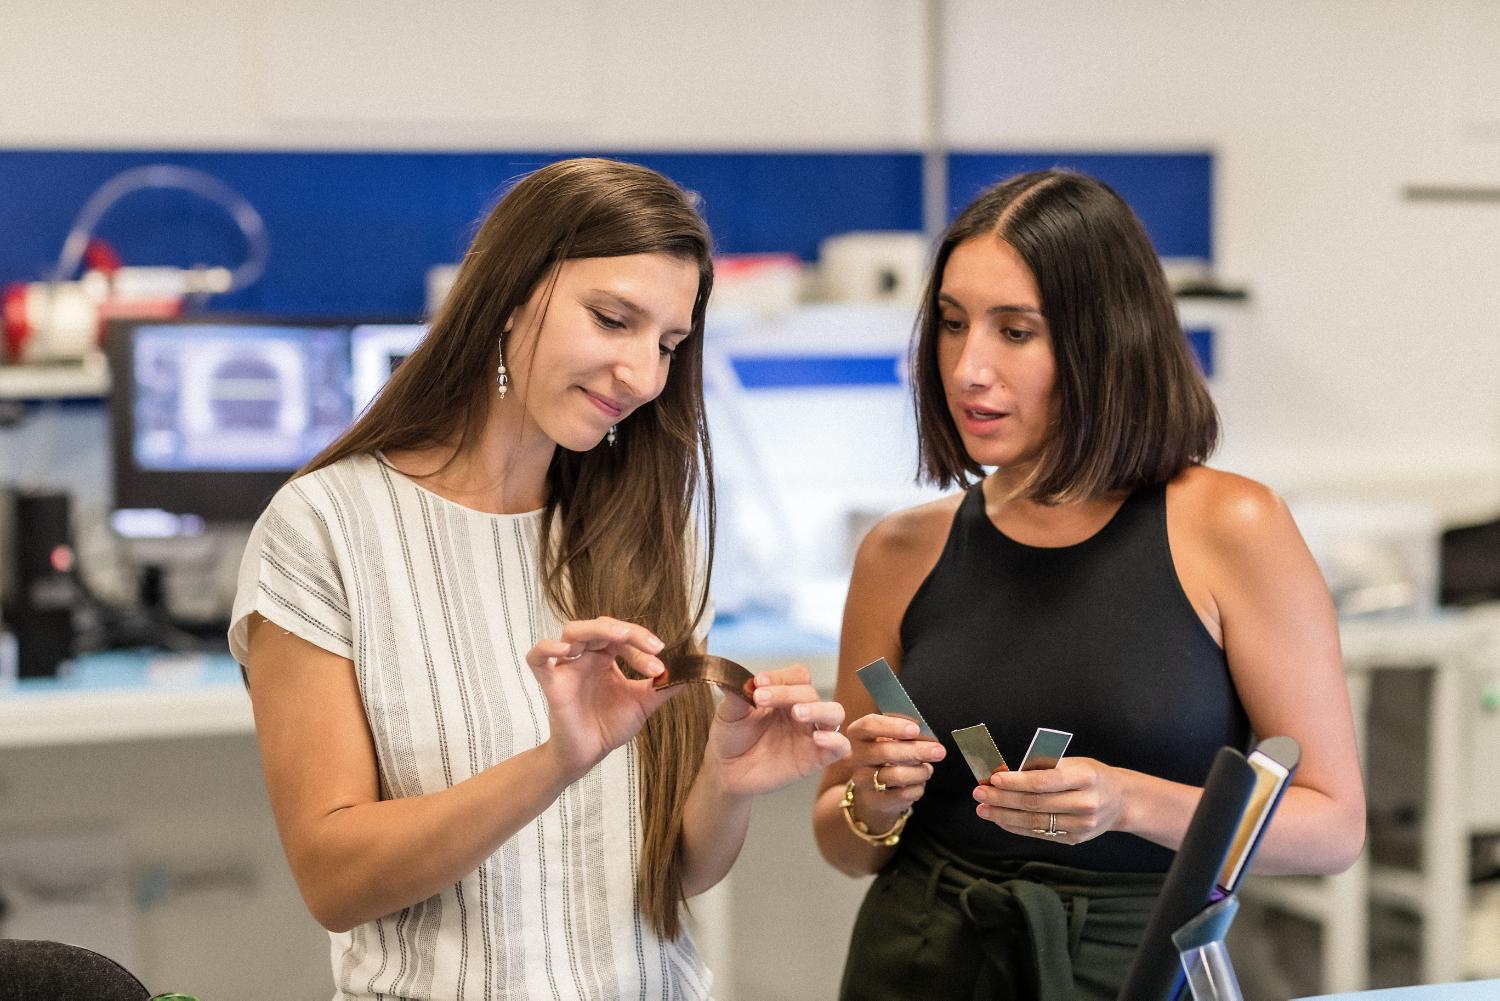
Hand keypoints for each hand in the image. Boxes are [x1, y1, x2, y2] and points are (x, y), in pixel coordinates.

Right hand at [526, 617, 674, 779]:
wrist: (587, 754)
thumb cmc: (609, 726)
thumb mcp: (643, 704)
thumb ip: (663, 687)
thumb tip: (691, 673)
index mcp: (605, 657)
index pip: (623, 638)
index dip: (643, 645)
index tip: (662, 665)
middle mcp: (585, 657)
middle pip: (600, 626)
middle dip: (628, 632)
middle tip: (652, 646)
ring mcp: (567, 667)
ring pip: (572, 631)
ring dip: (596, 630)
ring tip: (619, 637)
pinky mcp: (551, 683)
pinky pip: (538, 657)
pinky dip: (547, 648)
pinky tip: (566, 650)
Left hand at [706, 664, 849, 797]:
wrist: (726, 771)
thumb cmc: (731, 737)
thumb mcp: (728, 713)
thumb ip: (734, 695)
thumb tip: (725, 675)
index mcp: (784, 696)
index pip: (798, 676)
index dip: (780, 676)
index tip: (757, 683)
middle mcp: (801, 711)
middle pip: (811, 692)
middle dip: (787, 692)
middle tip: (761, 698)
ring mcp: (810, 734)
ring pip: (834, 713)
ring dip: (819, 709)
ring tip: (797, 713)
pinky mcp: (814, 759)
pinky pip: (840, 748)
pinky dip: (836, 741)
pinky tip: (818, 738)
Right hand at [842, 712, 945, 829]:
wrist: (874, 790)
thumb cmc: (886, 757)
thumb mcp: (891, 739)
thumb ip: (905, 734)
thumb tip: (927, 735)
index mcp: (857, 734)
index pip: (869, 725)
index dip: (893, 726)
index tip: (915, 729)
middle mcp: (855, 757)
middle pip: (884, 751)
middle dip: (916, 750)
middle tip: (938, 750)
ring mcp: (863, 780)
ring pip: (895, 775)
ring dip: (919, 771)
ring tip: (928, 769)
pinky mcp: (875, 800)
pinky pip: (903, 794)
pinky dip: (917, 787)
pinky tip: (919, 783)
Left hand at [973, 756, 1127, 844]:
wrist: (1120, 801)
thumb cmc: (1090, 775)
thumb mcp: (1073, 763)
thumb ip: (1043, 768)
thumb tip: (1004, 774)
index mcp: (1086, 777)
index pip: (1044, 782)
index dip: (1016, 781)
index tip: (993, 778)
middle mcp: (1086, 803)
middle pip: (1035, 804)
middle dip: (1002, 798)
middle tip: (979, 793)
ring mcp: (1082, 825)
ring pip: (1035, 822)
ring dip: (1004, 815)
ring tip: (983, 808)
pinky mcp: (1075, 839)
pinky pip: (1039, 833)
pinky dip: (1016, 826)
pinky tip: (1000, 819)